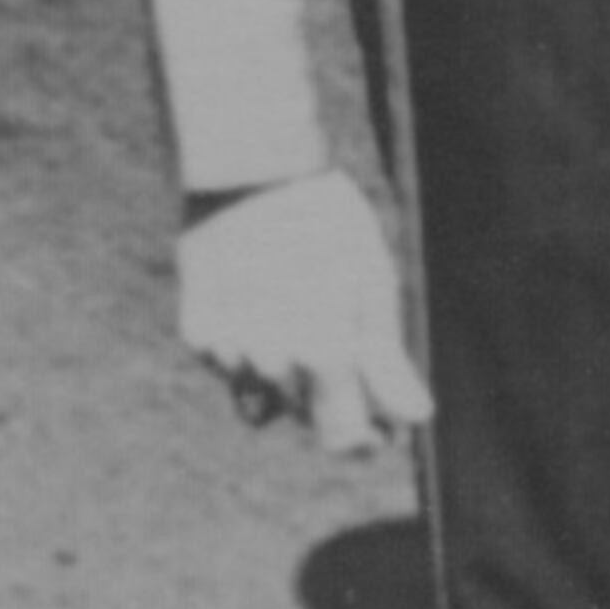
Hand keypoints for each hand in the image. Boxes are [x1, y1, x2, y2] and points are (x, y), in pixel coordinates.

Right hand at [176, 168, 431, 451]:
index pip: (344, 440)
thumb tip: (414, 419)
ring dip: (284, 373)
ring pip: (261, 396)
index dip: (366, 441)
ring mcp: (228, 351)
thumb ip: (387, 359)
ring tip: (296, 307)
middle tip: (338, 336)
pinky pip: (226, 365)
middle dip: (327, 393)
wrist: (248, 167)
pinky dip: (244, 349)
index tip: (380, 427)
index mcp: (324, 356)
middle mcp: (271, 364)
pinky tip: (257, 301)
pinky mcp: (196, 332)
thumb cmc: (327, 218)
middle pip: (305, 416)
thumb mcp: (371, 281)